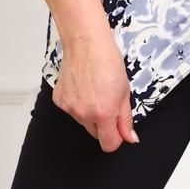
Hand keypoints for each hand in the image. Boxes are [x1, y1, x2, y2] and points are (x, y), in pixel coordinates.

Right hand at [53, 32, 140, 151]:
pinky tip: (82, 87)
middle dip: (104, 124)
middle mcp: (84, 114)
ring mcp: (69, 108)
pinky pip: (72, 110)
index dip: (116, 138)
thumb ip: (125, 119)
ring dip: (90, 113)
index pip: (109, 145)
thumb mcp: (124, 92)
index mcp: (103, 114)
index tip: (119, 128)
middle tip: (107, 102)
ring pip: (83, 122)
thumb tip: (130, 138)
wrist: (85, 43)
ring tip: (94, 91)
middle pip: (96, 134)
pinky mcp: (59, 100)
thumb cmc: (107, 62)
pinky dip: (78, 104)